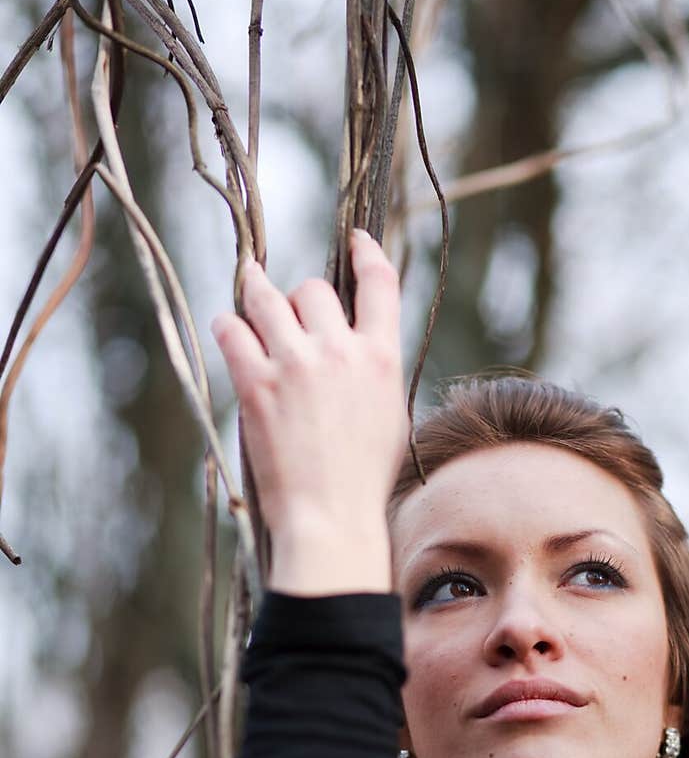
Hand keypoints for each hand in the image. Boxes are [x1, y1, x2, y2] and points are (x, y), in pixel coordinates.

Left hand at [211, 231, 408, 558]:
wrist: (331, 518)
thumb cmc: (364, 480)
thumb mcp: (390, 417)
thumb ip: (374, 373)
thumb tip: (355, 346)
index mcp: (381, 359)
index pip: (379, 284)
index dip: (366, 253)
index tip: (356, 240)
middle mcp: (340, 352)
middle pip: (313, 289)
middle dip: (300, 299)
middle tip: (290, 317)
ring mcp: (296, 366)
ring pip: (267, 298)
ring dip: (256, 291)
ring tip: (248, 285)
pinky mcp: (257, 385)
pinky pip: (232, 331)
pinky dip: (229, 326)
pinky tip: (228, 329)